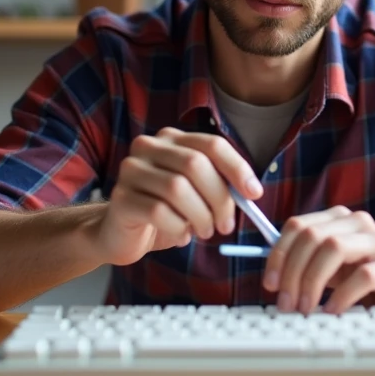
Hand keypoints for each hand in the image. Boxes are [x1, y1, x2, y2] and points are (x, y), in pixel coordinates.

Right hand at [91, 127, 262, 266]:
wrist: (120, 232)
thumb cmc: (165, 211)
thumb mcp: (196, 193)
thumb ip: (219, 185)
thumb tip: (251, 193)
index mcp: (172, 139)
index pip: (211, 144)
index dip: (237, 168)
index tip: (254, 194)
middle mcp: (148, 147)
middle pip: (196, 165)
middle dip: (219, 199)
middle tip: (226, 225)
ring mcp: (131, 170)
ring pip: (177, 189)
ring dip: (200, 217)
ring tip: (204, 232)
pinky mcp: (120, 197)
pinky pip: (158, 212)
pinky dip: (178, 228)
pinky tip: (180, 236)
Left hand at [262, 206, 374, 314]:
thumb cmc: (369, 279)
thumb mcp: (333, 268)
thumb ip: (307, 263)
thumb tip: (272, 278)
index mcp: (338, 219)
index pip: (297, 226)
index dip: (278, 254)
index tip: (270, 284)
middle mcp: (357, 223)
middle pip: (311, 236)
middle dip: (292, 272)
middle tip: (286, 304)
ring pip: (333, 249)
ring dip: (312, 282)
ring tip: (306, 309)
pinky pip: (362, 276)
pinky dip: (341, 296)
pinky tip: (332, 311)